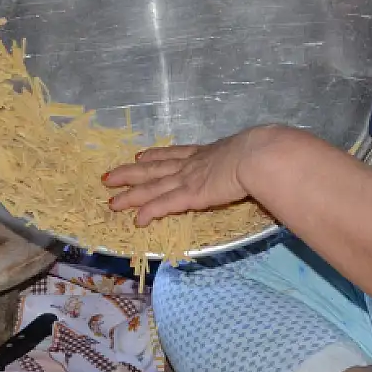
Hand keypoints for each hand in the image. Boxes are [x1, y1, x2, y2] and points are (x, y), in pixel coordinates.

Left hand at [104, 127, 278, 225]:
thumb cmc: (260, 152)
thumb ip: (245, 159)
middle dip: (131, 174)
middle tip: (111, 177)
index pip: (176, 154)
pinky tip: (136, 220)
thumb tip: (258, 160)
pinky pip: (163, 205)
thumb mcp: (250, 151)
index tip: (140, 156)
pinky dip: (149, 212)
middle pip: (154, 169)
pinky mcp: (190, 195)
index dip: (156, 155)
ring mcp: (189, 179)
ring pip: (152, 187)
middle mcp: (192, 164)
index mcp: (207, 153)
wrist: (258, 155)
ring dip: (130, 194)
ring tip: (112, 200)